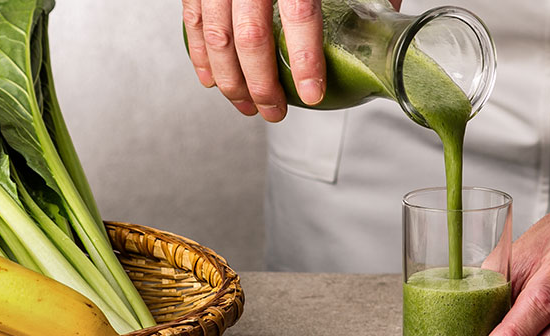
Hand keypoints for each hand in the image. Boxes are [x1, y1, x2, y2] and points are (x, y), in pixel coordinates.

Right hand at [181, 0, 326, 121]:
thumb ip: (318, 1)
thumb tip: (356, 25)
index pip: (300, 15)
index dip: (305, 60)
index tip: (311, 93)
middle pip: (252, 37)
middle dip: (262, 85)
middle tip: (275, 111)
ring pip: (219, 38)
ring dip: (231, 81)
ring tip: (247, 105)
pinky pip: (194, 23)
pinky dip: (201, 57)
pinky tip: (212, 80)